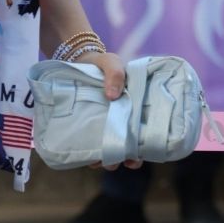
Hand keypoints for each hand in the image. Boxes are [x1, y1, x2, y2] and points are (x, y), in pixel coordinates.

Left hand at [81, 51, 143, 169]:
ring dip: (106, 160)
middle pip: (129, 149)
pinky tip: (86, 157)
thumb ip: (115, 74)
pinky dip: (89, 155)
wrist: (79, 61)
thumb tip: (112, 95)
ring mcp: (104, 126)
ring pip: (109, 152)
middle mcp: (122, 122)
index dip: (143, 150)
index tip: (136, 157)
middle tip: (119, 160)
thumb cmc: (102, 63)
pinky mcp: (88, 127)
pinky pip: (90, 147)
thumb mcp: (112, 62)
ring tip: (99, 161)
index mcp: (135, 110)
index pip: (144, 135)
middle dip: (125, 159)